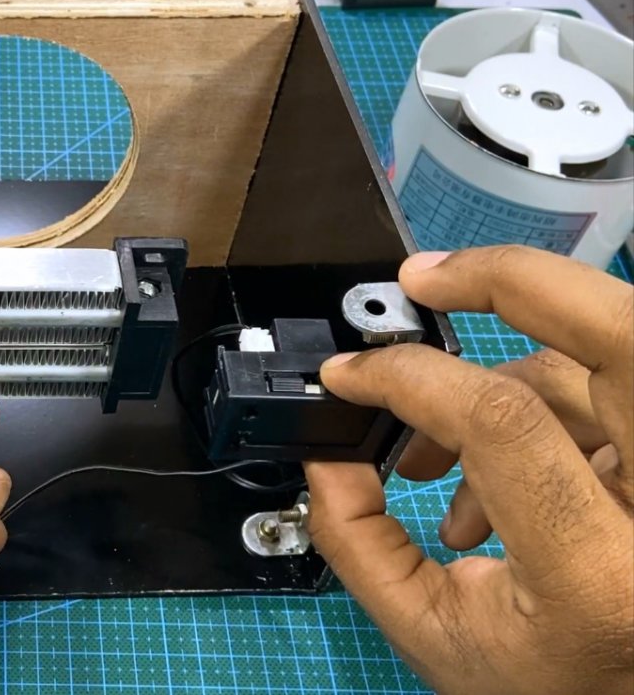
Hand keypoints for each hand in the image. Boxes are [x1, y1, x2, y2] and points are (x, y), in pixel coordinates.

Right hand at [306, 246, 632, 694]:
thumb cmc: (551, 683)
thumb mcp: (433, 634)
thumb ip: (359, 542)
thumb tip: (328, 450)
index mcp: (600, 575)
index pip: (504, 424)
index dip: (412, 376)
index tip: (354, 373)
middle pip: (622, 333)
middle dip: (513, 281)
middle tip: (428, 279)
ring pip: (610, 355)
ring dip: (507, 379)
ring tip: (439, 460)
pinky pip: (612, 393)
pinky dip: (545, 409)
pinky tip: (500, 477)